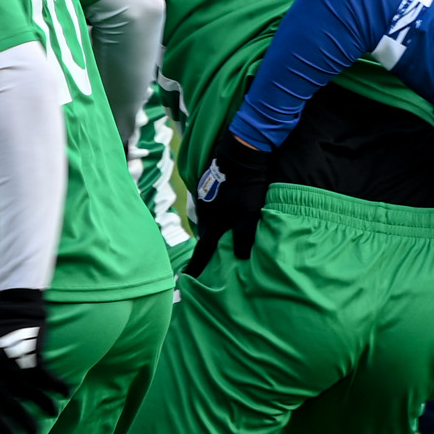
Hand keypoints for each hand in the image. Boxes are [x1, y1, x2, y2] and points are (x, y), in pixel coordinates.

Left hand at [0, 289, 70, 433]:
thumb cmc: (3, 338)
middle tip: (33, 432)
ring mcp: (11, 362)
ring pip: (30, 391)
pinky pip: (45, 377)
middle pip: (9, 402)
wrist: (15, 310)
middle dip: (23, 419)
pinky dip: (56, 385)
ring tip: (53, 412)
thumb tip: (5, 410)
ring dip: (44, 403)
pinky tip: (64, 391)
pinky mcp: (29, 354)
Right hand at [185, 130, 274, 278]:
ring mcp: (203, 198)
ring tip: (222, 234)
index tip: (184, 280)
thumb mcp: (249, 214)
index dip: (194, 268)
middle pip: (204, 236)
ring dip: (213, 229)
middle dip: (207, 248)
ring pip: (207, 220)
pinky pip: (210, 207)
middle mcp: (203, 214)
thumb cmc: (246, 186)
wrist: (240, 153)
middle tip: (210, 259)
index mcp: (212, 225)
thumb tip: (240, 257)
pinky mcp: (207, 186)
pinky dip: (216, 214)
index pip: (202, 253)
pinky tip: (226, 210)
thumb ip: (244, 237)